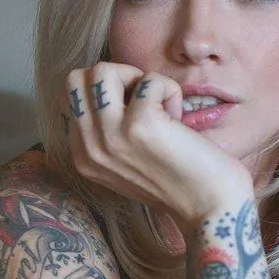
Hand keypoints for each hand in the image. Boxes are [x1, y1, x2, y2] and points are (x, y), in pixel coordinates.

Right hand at [64, 62, 253, 231]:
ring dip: (135, 77)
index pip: (69, 98)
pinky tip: (178, 117)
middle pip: (76, 80)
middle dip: (112, 76)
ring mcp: (111, 136)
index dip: (106, 93)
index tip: (131, 112)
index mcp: (82, 156)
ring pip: (101, 71)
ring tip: (156, 103)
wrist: (209, 207)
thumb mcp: (123, 160)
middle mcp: (90, 148)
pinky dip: (169, 90)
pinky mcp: (141, 125)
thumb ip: (105, 131)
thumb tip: (107, 83)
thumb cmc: (175, 179)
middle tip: (141, 98)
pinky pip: (149, 80)